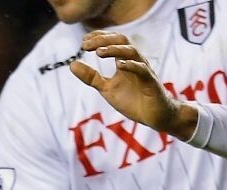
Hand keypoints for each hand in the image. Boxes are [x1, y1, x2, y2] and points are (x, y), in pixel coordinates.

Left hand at [71, 31, 196, 140]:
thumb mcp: (107, 88)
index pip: (112, 40)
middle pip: (122, 40)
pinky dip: (131, 65)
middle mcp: (135, 61)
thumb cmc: (132, 101)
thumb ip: (91, 77)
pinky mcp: (151, 82)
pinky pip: (143, 70)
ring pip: (132, 51)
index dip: (98, 37)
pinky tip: (119, 65)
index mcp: (124, 61)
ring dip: (115, 49)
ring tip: (99, 52)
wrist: (154, 116)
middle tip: (86, 45)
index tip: (83, 42)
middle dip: (103, 40)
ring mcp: (144, 70)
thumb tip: (72, 64)